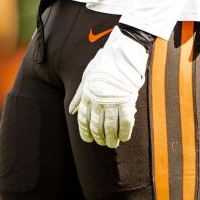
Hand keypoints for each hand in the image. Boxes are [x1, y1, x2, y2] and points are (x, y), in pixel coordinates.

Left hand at [68, 27, 148, 147]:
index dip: (85, 133)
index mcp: (87, 95)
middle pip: (97, 126)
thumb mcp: (86, 77)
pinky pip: (126, 123)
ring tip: (113, 144)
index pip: (83, 120)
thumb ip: (79, 95)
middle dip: (99, 138)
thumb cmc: (104, 66)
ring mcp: (113, 101)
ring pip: (110, 128)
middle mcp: (98, 100)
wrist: (122, 55)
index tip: (89, 140)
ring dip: (111, 139)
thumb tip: (71, 110)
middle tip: (103, 143)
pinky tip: (124, 138)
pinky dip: (125, 133)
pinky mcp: (127, 101)